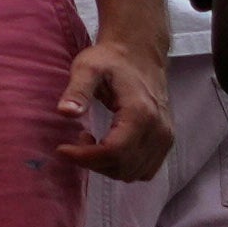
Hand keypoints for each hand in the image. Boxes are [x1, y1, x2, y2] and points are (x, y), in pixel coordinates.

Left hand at [58, 25, 172, 180]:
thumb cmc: (110, 60)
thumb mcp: (87, 68)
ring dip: (106, 166)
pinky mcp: (165, 142)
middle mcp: (159, 129)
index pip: (114, 151)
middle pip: (123, 166)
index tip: (61, 149)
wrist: (140, 54)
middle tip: (77, 140)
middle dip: (93, 161)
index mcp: (141, 112)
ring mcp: (165, 138)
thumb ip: (77, 91)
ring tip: (92, 141)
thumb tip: (65, 112)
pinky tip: (108, 147)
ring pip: (133, 172)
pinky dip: (122, 167)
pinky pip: (144, 170)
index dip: (85, 157)